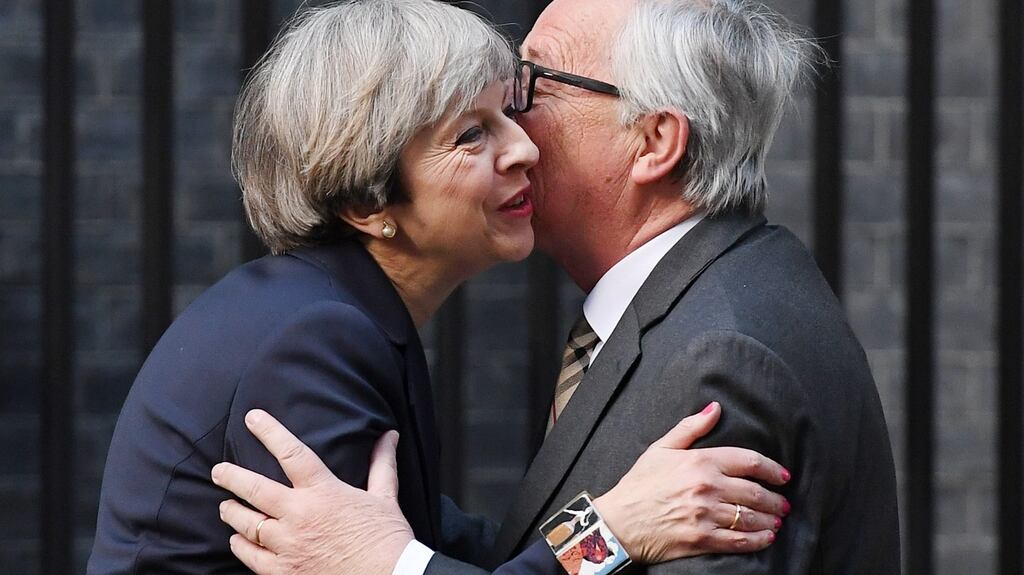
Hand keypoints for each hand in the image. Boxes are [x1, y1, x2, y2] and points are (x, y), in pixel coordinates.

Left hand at [210, 409, 412, 574]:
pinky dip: (240, 546)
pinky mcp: (284, 572)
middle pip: (255, 489)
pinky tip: (236, 540)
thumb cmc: (387, 538)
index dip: (270, 432)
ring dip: (232, 512)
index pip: (291, 453)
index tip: (253, 419)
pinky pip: (252, 557)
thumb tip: (389, 436)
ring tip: (225, 506)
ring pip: (247, 524)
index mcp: (324, 492)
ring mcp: (288, 545)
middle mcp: (300, 515)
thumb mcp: (385, 496)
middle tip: (218, 471)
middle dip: (231, 477)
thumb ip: (381, 464)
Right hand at [593, 402, 790, 563]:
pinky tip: (767, 537)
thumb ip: (691, 427)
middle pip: (755, 492)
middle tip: (783, 503)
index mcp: (701, 461)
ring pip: (751, 517)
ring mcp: (706, 515)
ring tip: (777, 520)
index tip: (783, 476)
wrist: (618, 522)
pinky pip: (740, 540)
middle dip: (776, 499)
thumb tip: (715, 408)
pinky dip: (758, 540)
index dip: (773, 469)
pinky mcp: (702, 539)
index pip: (750, 461)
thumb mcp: (661, 448)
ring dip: (770, 519)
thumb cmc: (639, 484)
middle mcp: (708, 487)